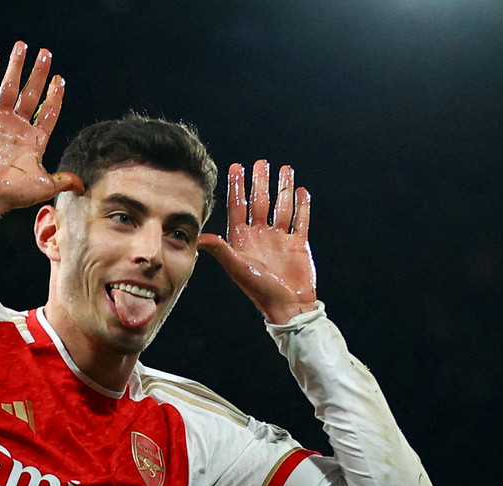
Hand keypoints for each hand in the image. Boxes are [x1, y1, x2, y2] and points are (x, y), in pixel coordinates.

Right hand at [0, 42, 83, 219]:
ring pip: (9, 88)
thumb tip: (82, 186)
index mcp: (34, 140)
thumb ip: (63, 180)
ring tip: (23, 46)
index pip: (48, 112)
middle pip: (31, 94)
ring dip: (16, 67)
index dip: (55, 96)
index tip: (60, 80)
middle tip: (46, 54)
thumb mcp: (44, 186)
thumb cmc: (13, 192)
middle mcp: (17, 127)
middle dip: (39, 74)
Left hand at [198, 160, 318, 323]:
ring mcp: (279, 239)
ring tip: (285, 168)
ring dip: (283, 188)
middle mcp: (260, 235)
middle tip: (261, 162)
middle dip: (260, 182)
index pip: (238, 206)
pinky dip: (302, 205)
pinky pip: (300, 220)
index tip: (236, 166)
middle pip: (259, 202)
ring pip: (281, 207)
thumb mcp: (238, 267)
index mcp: (242, 239)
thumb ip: (221, 251)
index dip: (237, 186)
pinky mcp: (297, 244)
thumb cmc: (259, 289)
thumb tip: (200, 237)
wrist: (287, 306)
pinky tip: (301, 190)